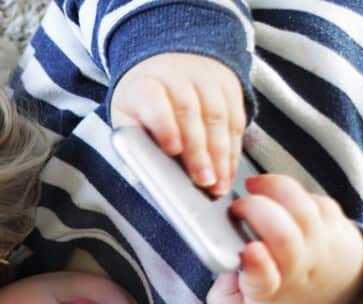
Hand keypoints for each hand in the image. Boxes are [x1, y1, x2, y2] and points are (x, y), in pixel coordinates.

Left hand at [111, 53, 245, 196]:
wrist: (166, 61)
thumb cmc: (143, 100)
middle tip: (204, 181)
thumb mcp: (127, 116)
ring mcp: (206, 79)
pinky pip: (236, 119)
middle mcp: (177, 78)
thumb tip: (146, 176)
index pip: (156, 104)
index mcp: (145, 86)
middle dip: (199, 152)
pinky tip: (229, 170)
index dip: (165, 127)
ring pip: (218, 117)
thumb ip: (134, 141)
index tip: (173, 150)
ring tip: (219, 183)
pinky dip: (233, 149)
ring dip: (221, 155)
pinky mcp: (229, 85)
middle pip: (190, 114)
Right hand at [206, 175, 362, 303]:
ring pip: (302, 208)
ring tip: (252, 186)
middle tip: (236, 209)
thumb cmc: (282, 302)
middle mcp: (300, 267)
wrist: (337, 301)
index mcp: (270, 292)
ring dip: (273, 189)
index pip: (265, 281)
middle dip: (254, 210)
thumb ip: (221, 296)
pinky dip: (292, 192)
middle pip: (283, 235)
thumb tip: (221, 267)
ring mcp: (322, 244)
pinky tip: (276, 198)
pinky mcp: (337, 224)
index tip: (249, 250)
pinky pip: (315, 199)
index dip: (257, 264)